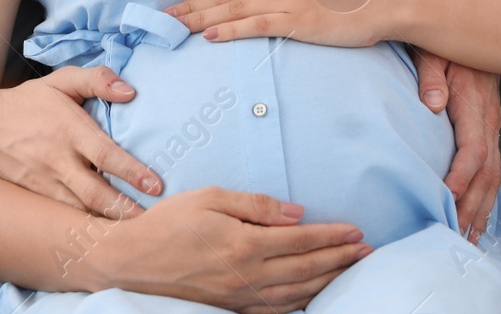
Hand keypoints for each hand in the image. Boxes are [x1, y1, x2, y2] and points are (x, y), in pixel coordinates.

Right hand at [0, 66, 162, 217]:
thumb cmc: (27, 103)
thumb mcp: (60, 81)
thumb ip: (96, 80)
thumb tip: (130, 92)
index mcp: (69, 130)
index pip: (105, 154)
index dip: (132, 172)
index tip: (156, 185)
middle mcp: (59, 160)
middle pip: (95, 193)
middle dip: (125, 210)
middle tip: (152, 222)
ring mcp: (46, 182)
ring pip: (81, 210)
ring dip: (107, 223)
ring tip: (135, 234)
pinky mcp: (37, 196)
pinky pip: (65, 215)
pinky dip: (85, 225)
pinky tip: (104, 233)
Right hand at [97, 187, 371, 312]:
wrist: (133, 260)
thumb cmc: (169, 223)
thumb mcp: (210, 197)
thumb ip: (255, 204)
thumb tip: (296, 213)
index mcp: (243, 245)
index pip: (301, 241)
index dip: (332, 236)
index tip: (356, 230)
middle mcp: (246, 276)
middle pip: (307, 269)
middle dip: (341, 259)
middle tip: (367, 251)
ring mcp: (240, 298)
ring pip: (297, 294)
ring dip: (329, 281)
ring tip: (350, 269)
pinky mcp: (232, 309)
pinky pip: (277, 311)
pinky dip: (302, 303)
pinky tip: (314, 295)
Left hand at [165, 0, 382, 47]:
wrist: (376, 0)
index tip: (176, 8)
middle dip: (192, 7)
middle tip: (163, 20)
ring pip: (236, 9)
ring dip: (203, 19)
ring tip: (177, 28)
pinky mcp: (298, 19)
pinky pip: (258, 24)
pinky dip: (232, 30)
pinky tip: (211, 36)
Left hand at [413, 46, 500, 240]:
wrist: (474, 31)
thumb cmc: (446, 42)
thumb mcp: (432, 50)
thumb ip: (431, 76)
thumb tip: (433, 104)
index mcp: (474, 105)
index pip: (474, 149)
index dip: (461, 176)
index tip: (446, 198)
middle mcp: (488, 121)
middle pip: (487, 172)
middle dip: (473, 206)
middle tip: (457, 234)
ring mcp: (492, 127)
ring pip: (494, 176)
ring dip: (483, 208)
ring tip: (470, 238)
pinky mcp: (489, 130)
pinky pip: (493, 169)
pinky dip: (488, 197)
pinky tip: (480, 216)